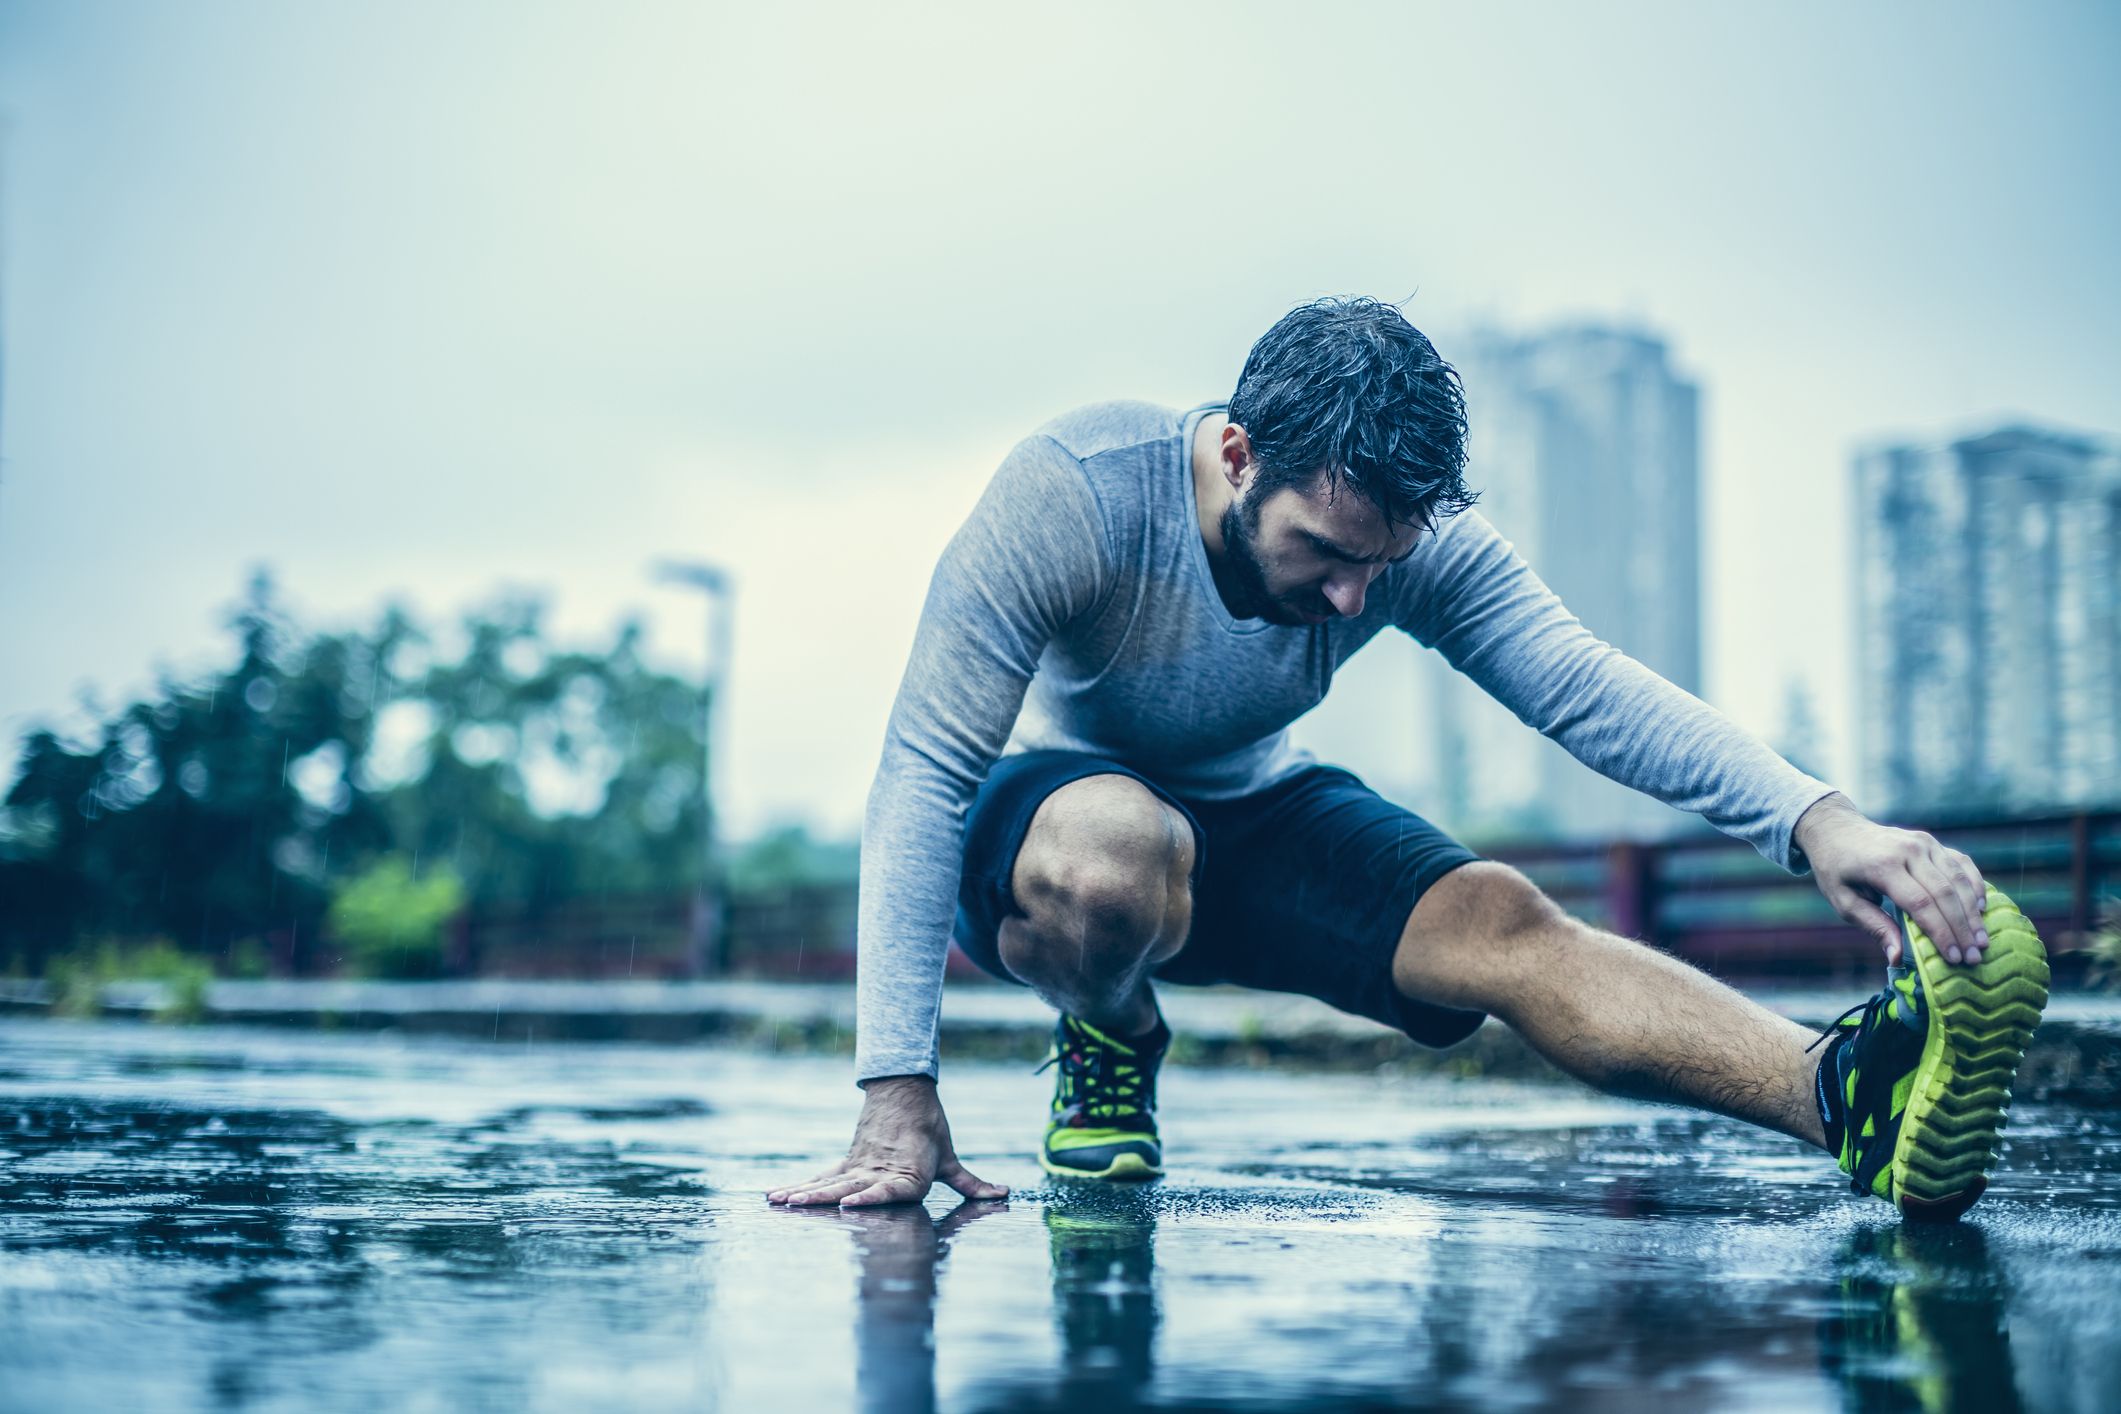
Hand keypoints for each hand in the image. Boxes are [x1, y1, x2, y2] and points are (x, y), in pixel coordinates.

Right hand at [766, 1075, 1008, 1207]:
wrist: (905, 1091)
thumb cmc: (930, 1128)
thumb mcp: (950, 1158)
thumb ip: (972, 1183)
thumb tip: (1004, 1193)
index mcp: (908, 1174)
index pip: (888, 1189)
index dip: (871, 1196)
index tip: (851, 1202)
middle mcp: (879, 1171)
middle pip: (848, 1187)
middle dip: (823, 1199)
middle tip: (799, 1207)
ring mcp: (859, 1166)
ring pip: (828, 1182)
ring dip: (803, 1193)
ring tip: (780, 1203)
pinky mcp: (848, 1162)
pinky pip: (820, 1176)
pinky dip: (798, 1186)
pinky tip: (775, 1196)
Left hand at [1793, 792, 1988, 966]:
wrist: (1836, 829)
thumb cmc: (1837, 870)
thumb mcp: (1844, 901)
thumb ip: (1874, 926)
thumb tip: (1898, 957)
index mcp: (1883, 866)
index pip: (1921, 903)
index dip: (1941, 933)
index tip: (1954, 958)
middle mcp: (1908, 850)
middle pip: (1945, 893)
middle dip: (1962, 928)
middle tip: (1975, 957)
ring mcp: (1923, 842)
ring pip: (1957, 879)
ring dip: (1973, 911)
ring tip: (1982, 940)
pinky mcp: (1931, 841)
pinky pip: (1961, 863)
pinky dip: (1974, 885)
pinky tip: (1981, 908)